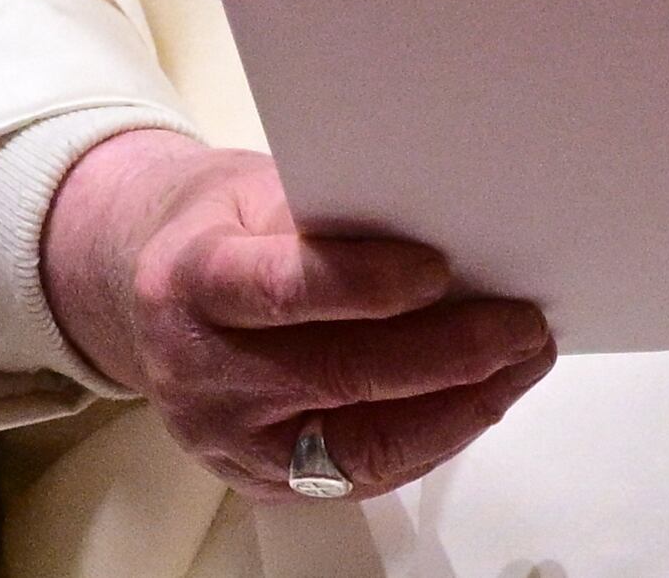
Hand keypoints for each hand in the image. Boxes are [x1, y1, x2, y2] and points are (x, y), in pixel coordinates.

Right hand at [42, 130, 553, 499]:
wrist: (148, 290)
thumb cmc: (223, 228)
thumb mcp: (260, 189)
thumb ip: (335, 214)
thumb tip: (449, 230)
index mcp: (193, 280)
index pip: (282, 289)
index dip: (364, 284)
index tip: (438, 268)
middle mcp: (201, 371)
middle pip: (334, 376)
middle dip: (446, 356)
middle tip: (520, 326)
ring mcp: (226, 438)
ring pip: (355, 446)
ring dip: (456, 411)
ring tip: (518, 366)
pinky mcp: (256, 479)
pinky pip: (356, 477)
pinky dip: (430, 441)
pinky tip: (477, 404)